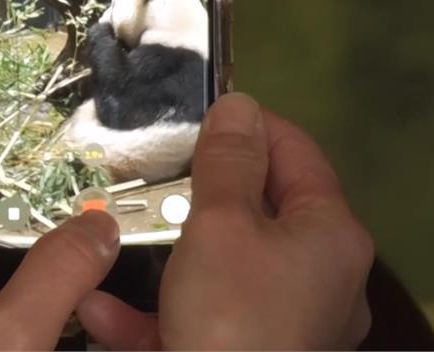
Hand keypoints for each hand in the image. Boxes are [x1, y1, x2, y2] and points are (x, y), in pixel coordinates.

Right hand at [77, 93, 373, 349]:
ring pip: (222, 267)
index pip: (297, 153)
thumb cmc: (234, 326)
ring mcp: (288, 321)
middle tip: (159, 176)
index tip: (207, 113)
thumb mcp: (221, 227)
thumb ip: (227, 162)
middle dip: (198, 196)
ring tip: (126, 238)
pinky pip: (203, 318)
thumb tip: (240, 107)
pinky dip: (157, 313)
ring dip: (167, 256)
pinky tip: (103, 312)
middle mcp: (320, 277)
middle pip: (257, 211)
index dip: (251, 126)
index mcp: (330, 235)